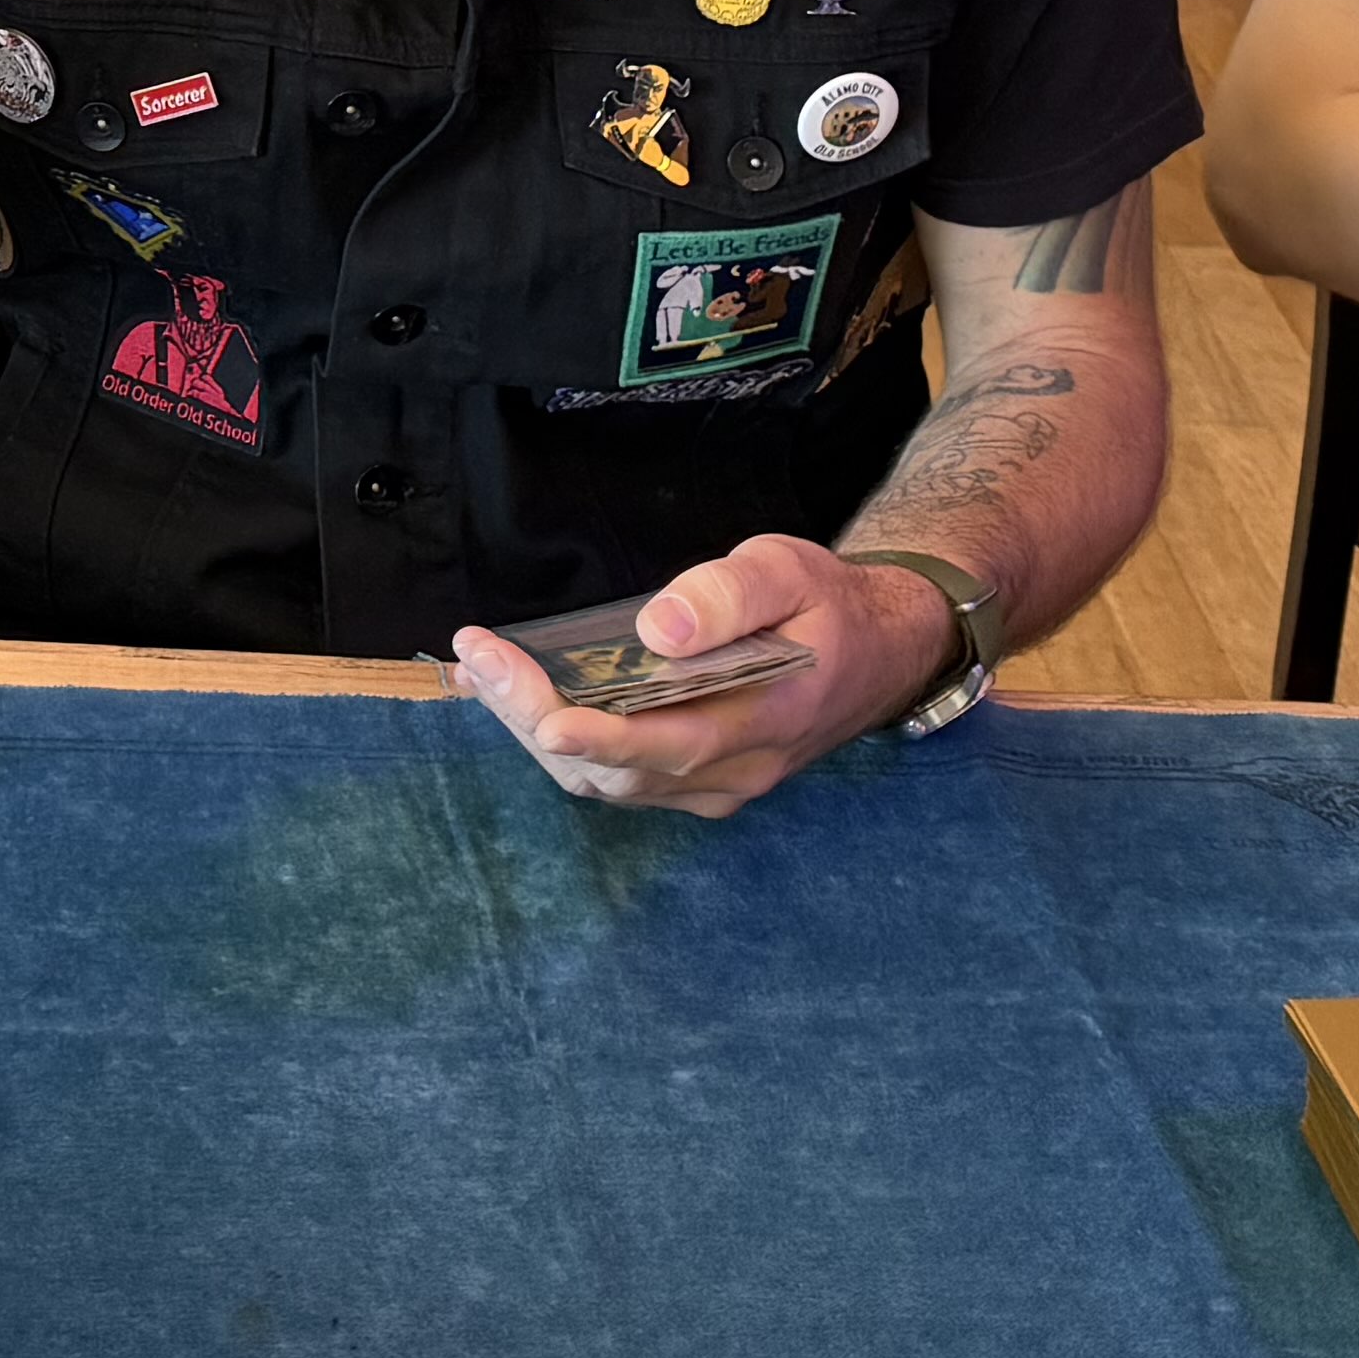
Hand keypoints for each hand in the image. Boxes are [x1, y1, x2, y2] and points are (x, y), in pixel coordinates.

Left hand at [447, 536, 949, 816]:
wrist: (879, 654)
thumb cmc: (828, 605)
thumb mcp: (789, 570)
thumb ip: (729, 594)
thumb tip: (658, 628)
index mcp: (765, 719)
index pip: (669, 746)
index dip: (599, 737)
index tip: (540, 712)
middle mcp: (733, 772)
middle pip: (616, 771)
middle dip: (536, 717)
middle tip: (479, 657)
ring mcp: (712, 787)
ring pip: (606, 783)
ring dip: (535, 731)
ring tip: (481, 671)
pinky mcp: (694, 783)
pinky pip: (615, 777)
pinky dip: (559, 740)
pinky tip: (513, 696)